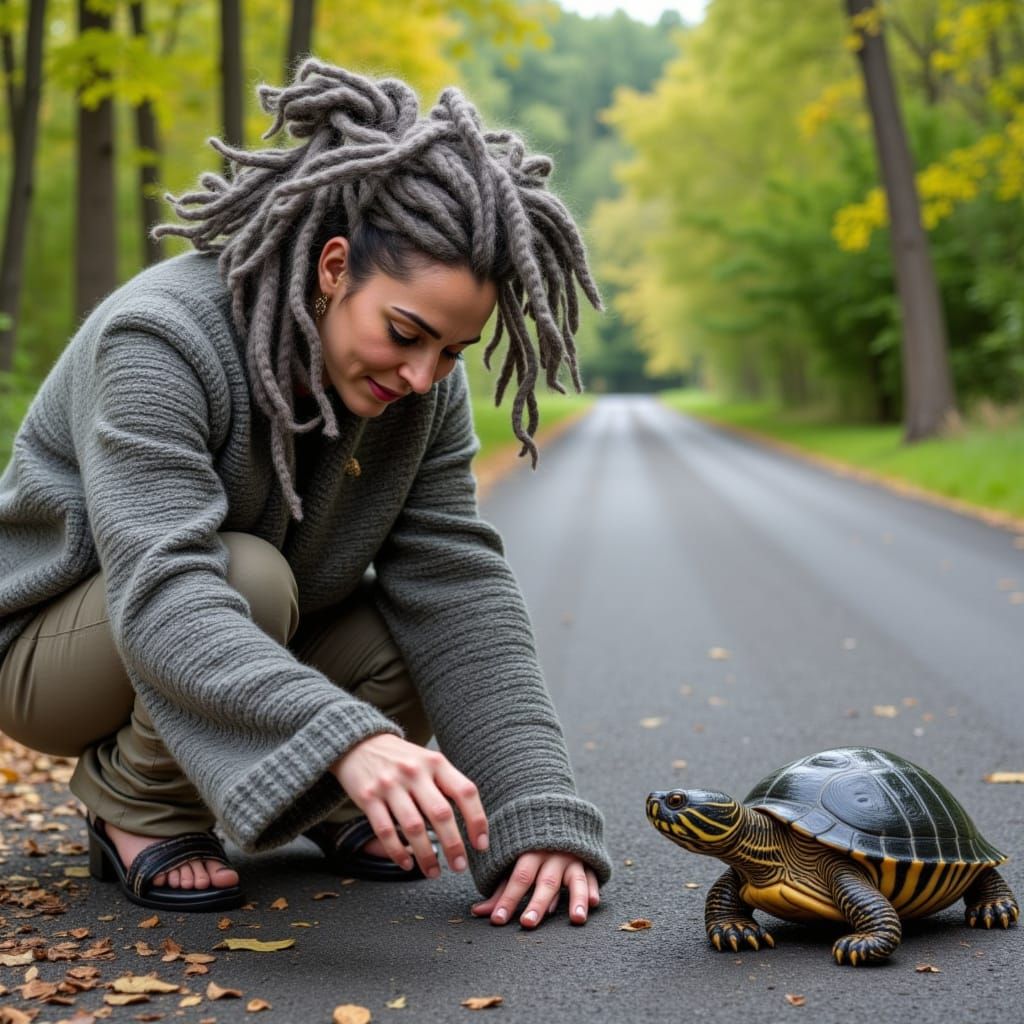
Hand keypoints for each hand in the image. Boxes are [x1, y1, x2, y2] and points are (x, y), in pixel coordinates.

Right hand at [331, 734, 487, 877]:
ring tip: (434, 872)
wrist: (359, 743)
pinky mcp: (368, 797)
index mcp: (436, 762)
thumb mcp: (428, 761)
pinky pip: (385, 830)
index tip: (481, 844)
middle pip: (441, 813)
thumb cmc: (402, 759)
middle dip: (454, 845)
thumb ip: (447, 784)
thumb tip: (472, 822)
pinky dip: (397, 852)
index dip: (477, 820)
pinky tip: (407, 864)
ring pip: (413, 827)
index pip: (465, 791)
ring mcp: (390, 784)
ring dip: (426, 855)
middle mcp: (415, 771)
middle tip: (460, 866)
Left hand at [470, 851, 599, 927]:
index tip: (497, 920)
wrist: (557, 816)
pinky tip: (593, 902)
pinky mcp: (589, 862)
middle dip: (537, 903)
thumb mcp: (514, 863)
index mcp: (530, 852)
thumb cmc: (531, 848)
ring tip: (577, 919)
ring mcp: (573, 858)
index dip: (508, 898)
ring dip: (576, 898)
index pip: (519, 877)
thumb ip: (501, 889)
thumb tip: (477, 912)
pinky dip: (594, 888)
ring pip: (575, 879)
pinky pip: (593, 875)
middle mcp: (552, 855)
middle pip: (545, 881)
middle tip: (528, 924)